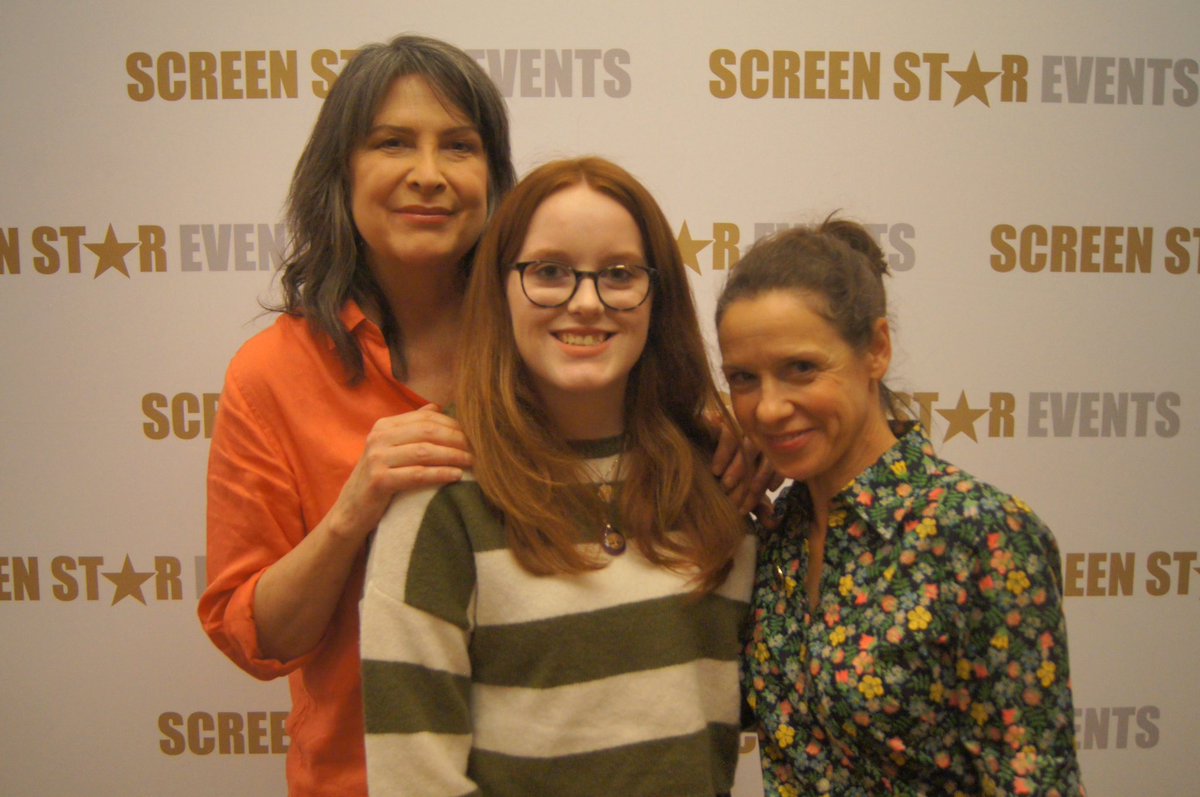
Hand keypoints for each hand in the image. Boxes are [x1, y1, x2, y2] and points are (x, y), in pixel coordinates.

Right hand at [327, 404, 472, 543]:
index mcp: (385, 426)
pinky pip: (417, 474)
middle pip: (428, 431)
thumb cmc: (380, 479)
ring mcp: (377, 458)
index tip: (475, 435)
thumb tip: (438, 406)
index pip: (426, 418)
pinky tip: (457, 476)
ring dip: (453, 456)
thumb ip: (412, 428)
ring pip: (424, 451)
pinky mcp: (379, 480)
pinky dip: (440, 474)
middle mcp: (379, 437)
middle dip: (458, 439)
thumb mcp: (392, 449)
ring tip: (473, 462)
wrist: (352, 511)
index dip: (454, 425)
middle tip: (480, 449)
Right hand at [707, 409, 781, 522]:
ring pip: (750, 447)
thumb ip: (757, 506)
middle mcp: (763, 437)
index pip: (773, 470)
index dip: (758, 493)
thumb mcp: (740, 491)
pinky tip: (716, 470)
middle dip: (749, 484)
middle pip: (765, 458)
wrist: (694, 452)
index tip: (743, 509)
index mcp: (772, 453)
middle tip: (732, 501)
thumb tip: (773, 522)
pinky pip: (731, 435)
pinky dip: (724, 453)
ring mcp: (747, 426)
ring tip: (725, 486)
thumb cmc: (720, 475)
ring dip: (738, 469)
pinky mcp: (729, 418)